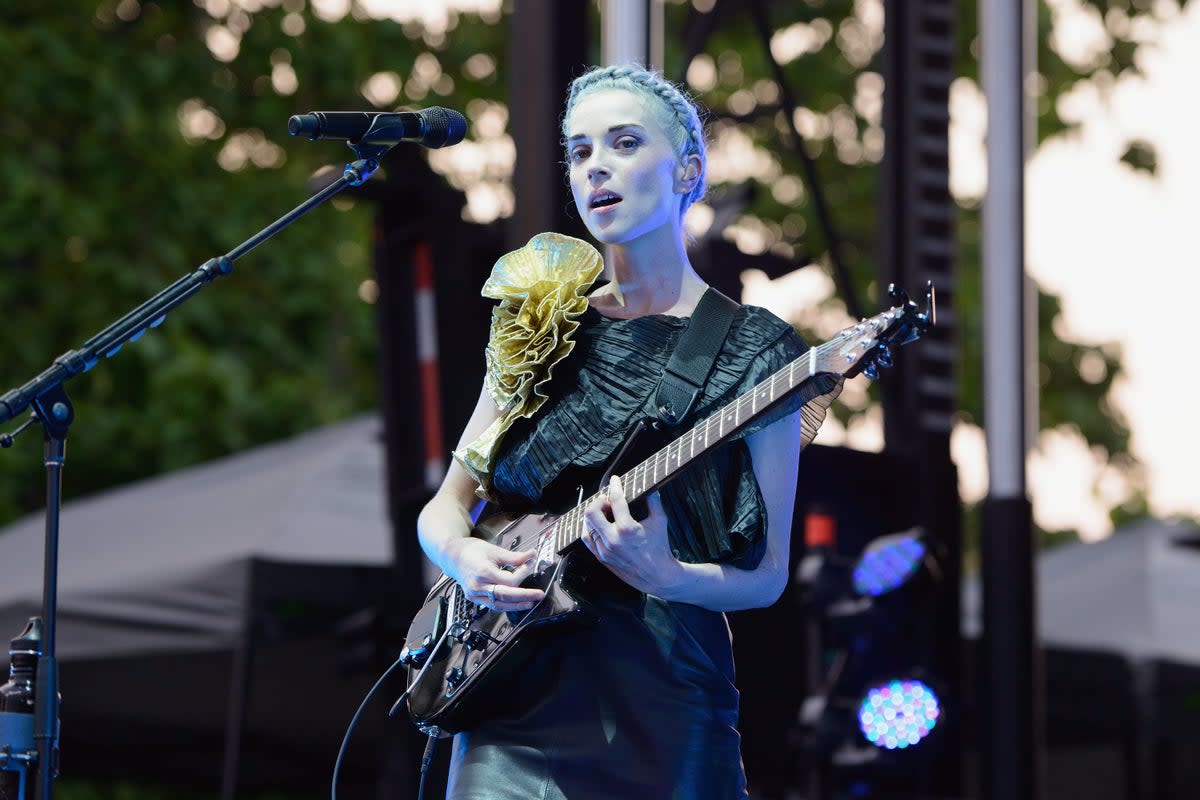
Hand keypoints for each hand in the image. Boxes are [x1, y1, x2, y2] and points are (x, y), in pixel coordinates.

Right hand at [446, 537, 544, 610]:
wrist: (453, 556)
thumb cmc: (471, 551)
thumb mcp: (494, 550)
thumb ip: (514, 556)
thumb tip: (531, 556)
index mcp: (483, 571)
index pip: (510, 580)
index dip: (523, 573)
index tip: (530, 564)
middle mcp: (478, 586)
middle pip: (506, 595)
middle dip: (524, 596)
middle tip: (539, 594)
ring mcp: (475, 594)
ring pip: (499, 605)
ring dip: (516, 605)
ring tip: (530, 603)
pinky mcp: (474, 598)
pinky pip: (492, 605)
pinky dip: (505, 605)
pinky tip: (515, 604)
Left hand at [581, 475, 682, 595]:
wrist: (658, 576)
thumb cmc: (660, 548)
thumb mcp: (660, 521)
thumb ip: (654, 501)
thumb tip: (650, 486)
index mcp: (627, 529)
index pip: (616, 500)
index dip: (614, 486)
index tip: (615, 480)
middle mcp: (613, 539)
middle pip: (592, 512)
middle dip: (598, 501)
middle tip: (607, 499)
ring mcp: (605, 550)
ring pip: (587, 525)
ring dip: (593, 514)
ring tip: (603, 510)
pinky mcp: (602, 558)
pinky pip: (587, 539)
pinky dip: (590, 528)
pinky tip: (598, 523)